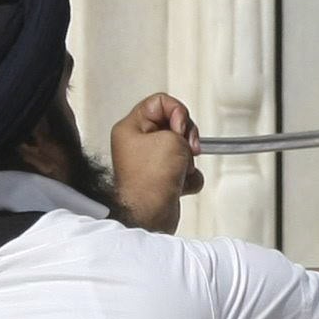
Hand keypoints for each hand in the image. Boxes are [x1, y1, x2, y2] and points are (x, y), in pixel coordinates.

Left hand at [110, 93, 201, 233]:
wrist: (150, 216)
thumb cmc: (150, 180)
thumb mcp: (171, 138)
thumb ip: (182, 128)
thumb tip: (184, 137)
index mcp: (130, 128)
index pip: (160, 102)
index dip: (177, 112)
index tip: (180, 128)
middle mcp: (138, 144)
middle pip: (174, 124)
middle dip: (186, 138)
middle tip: (186, 148)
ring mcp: (151, 162)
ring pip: (182, 148)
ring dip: (188, 160)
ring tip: (179, 171)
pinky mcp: (162, 179)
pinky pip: (186, 170)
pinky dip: (188, 178)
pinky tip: (179, 185)